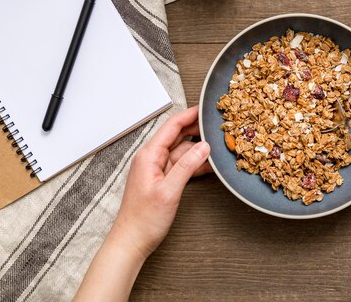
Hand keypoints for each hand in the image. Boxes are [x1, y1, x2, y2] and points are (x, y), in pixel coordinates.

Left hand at [113, 105, 211, 258]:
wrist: (132, 241)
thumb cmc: (143, 219)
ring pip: (182, 151)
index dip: (190, 115)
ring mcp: (157, 169)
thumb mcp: (169, 191)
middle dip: (197, 129)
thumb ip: (187, 166)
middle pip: (178, 135)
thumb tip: (204, 147)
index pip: (172, 126)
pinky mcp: (163, 180)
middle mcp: (152, 158)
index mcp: (149, 155)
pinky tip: (209, 164)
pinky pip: (182, 165)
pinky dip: (196, 163)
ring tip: (218, 144)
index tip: (205, 109)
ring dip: (199, 148)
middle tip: (217, 125)